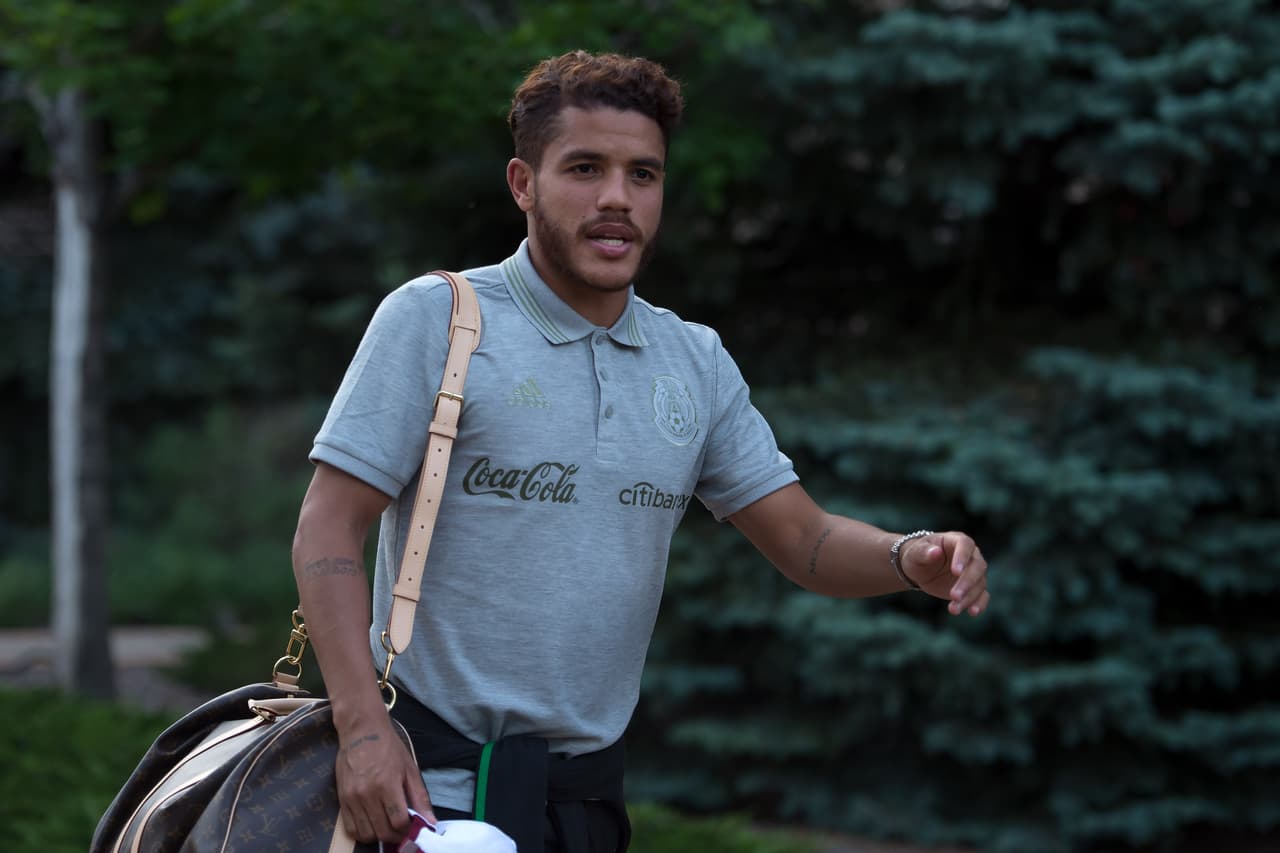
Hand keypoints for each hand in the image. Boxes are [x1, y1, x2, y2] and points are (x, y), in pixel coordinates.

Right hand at [335, 713, 433, 842]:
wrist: (361, 731)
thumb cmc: (388, 747)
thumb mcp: (410, 768)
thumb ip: (420, 797)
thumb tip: (430, 821)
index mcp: (387, 784)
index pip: (398, 821)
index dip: (408, 830)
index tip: (413, 827)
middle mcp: (367, 794)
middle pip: (382, 831)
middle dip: (396, 836)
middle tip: (402, 831)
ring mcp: (352, 798)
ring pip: (366, 834)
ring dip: (379, 837)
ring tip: (387, 827)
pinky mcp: (342, 800)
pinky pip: (351, 829)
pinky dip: (363, 833)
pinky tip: (372, 825)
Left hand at [900, 532, 988, 615]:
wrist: (920, 569)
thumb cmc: (917, 556)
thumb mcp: (915, 553)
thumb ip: (923, 552)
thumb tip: (935, 552)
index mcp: (956, 540)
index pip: (965, 545)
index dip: (962, 557)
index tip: (956, 572)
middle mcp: (970, 555)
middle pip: (977, 567)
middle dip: (967, 583)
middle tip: (954, 596)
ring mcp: (974, 572)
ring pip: (980, 583)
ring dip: (969, 597)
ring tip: (953, 609)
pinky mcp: (974, 587)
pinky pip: (982, 595)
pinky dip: (980, 604)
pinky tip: (972, 612)